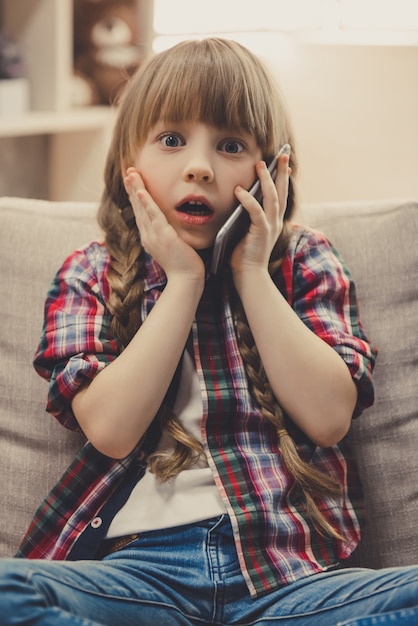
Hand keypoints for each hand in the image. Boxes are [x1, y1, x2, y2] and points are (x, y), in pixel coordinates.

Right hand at [124, 168, 204, 281]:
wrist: (185, 279)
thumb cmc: (182, 264)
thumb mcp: (171, 246)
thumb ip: (166, 234)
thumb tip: (167, 226)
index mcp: (149, 237)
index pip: (140, 212)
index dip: (135, 196)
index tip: (132, 181)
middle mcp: (148, 235)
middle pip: (137, 207)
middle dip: (132, 188)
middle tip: (128, 171)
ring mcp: (154, 235)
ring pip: (143, 208)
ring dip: (136, 190)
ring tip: (131, 174)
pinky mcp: (163, 236)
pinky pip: (154, 216)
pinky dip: (147, 203)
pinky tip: (141, 192)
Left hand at [230, 150, 290, 275]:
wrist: (249, 276)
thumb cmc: (244, 256)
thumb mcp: (247, 231)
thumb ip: (247, 216)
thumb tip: (237, 199)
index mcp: (274, 221)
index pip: (281, 195)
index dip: (283, 177)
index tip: (283, 161)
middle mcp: (276, 222)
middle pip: (282, 191)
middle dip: (282, 172)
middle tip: (282, 154)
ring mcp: (270, 227)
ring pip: (272, 198)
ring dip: (267, 180)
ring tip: (261, 164)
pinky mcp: (261, 232)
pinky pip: (256, 212)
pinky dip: (248, 201)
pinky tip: (239, 191)